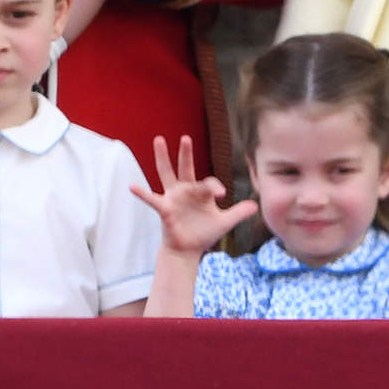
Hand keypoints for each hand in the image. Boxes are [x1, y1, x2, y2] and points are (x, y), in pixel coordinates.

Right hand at [132, 135, 257, 254]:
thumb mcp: (224, 223)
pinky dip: (142, 193)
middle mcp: (185, 190)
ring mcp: (173, 198)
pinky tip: (132, 186)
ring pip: (166, 174)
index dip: (215, 187)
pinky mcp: (164, 209)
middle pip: (185, 168)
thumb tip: (256, 206)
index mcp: (200, 192)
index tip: (222, 194)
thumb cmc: (204, 234)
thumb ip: (238, 213)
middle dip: (186, 153)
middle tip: (186, 137)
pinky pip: (151, 199)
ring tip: (159, 140)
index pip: (208, 183)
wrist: (188, 251)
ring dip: (163, 158)